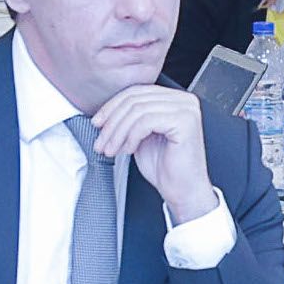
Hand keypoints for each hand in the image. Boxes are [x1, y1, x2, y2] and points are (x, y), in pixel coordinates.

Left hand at [90, 83, 215, 222]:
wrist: (184, 191)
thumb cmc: (166, 168)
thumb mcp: (141, 136)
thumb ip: (130, 119)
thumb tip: (105, 113)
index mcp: (175, 99)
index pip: (136, 91)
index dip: (112, 106)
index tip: (97, 122)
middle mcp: (184, 100)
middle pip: (135, 99)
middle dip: (112, 122)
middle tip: (101, 141)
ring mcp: (186, 109)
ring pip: (138, 110)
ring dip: (118, 132)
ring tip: (111, 149)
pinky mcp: (185, 122)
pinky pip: (146, 121)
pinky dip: (131, 136)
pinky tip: (129, 150)